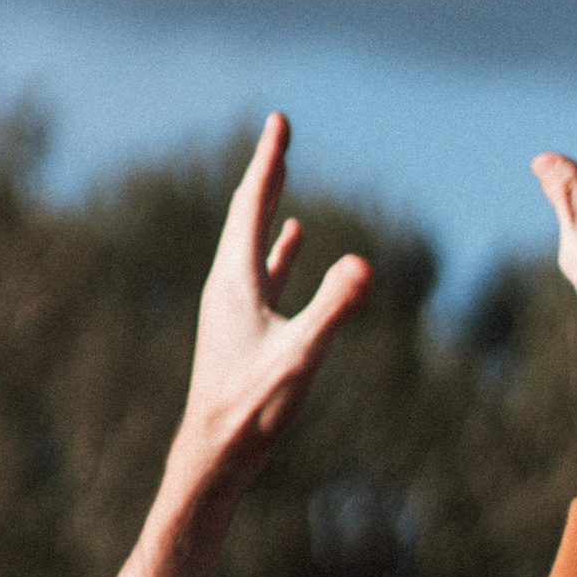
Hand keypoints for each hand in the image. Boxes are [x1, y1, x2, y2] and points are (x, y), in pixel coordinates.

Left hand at [120, 114, 372, 576]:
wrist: (213, 457)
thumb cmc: (251, 409)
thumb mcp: (300, 357)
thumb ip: (333, 309)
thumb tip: (363, 264)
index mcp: (235, 281)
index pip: (252, 206)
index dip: (269, 161)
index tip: (279, 120)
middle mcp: (229, 285)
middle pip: (247, 213)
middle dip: (267, 171)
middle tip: (280, 130)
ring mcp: (234, 306)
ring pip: (253, 240)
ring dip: (270, 204)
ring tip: (281, 174)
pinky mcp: (244, 327)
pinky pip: (263, 271)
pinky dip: (279, 246)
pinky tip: (293, 239)